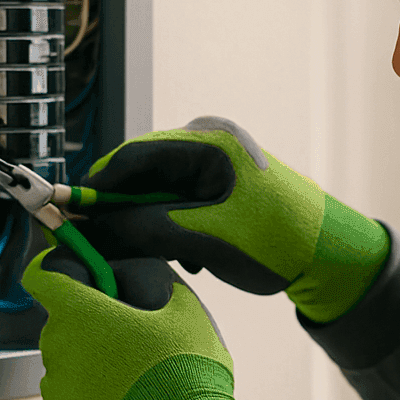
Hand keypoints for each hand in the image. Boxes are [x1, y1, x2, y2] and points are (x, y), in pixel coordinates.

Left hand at [20, 234, 279, 399]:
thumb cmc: (186, 369)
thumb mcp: (184, 307)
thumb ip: (152, 280)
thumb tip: (136, 275)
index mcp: (80, 312)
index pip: (43, 276)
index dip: (58, 272)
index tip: (75, 278)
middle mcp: (57, 349)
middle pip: (62, 324)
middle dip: (88, 325)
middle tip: (129, 338)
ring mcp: (57, 391)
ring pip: (66, 364)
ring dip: (89, 365)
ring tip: (132, 380)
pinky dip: (89, 399)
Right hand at [84, 116, 389, 322]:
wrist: (330, 257)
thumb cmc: (276, 242)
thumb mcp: (205, 237)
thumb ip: (145, 229)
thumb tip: (93, 231)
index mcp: (208, 142)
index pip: (132, 156)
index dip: (96, 188)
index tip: (69, 217)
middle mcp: (209, 143)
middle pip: (142, 174)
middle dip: (123, 211)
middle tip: (102, 245)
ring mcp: (216, 164)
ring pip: (159, 192)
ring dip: (150, 224)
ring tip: (160, 256)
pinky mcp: (222, 187)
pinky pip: (179, 202)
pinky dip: (173, 227)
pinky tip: (189, 256)